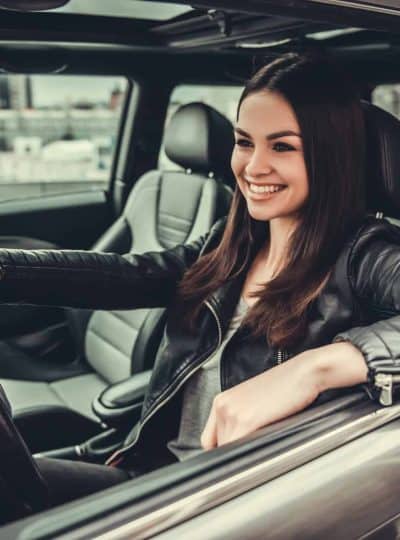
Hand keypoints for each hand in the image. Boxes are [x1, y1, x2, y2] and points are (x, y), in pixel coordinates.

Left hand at [200, 341, 367, 449]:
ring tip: (260, 458)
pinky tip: (260, 457)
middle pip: (218, 447)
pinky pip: (237, 449)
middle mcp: (222, 405)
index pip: (208, 440)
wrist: (304, 373)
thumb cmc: (286, 386)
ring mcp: (231, 412)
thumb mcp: (255, 402)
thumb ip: (241, 420)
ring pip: (227, 451)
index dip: (222, 452)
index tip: (234, 460)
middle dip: (234, 456)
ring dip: (241, 459)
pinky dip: (246, 459)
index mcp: (221, 401)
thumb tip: (238, 445)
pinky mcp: (246, 420)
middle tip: (252, 459)